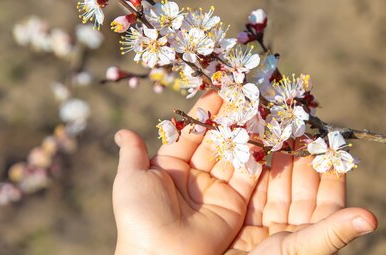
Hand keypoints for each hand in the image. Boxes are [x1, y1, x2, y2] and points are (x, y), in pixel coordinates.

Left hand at [112, 91, 261, 253]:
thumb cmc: (139, 216)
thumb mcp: (131, 179)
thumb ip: (132, 153)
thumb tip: (121, 132)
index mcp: (170, 168)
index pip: (191, 134)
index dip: (204, 113)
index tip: (218, 91)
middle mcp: (195, 178)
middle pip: (215, 141)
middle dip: (229, 118)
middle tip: (244, 93)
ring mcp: (216, 191)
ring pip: (233, 155)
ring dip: (245, 132)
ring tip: (257, 106)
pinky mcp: (234, 206)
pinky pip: (248, 178)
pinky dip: (256, 157)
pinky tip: (264, 134)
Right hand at [226, 142, 377, 253]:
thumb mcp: (305, 249)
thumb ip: (334, 230)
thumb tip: (372, 218)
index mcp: (316, 235)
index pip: (329, 196)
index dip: (330, 168)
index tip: (329, 140)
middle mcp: (296, 230)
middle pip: (302, 187)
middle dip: (301, 158)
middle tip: (299, 128)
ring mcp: (270, 227)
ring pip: (279, 187)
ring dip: (279, 161)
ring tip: (278, 133)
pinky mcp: (246, 225)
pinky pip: (255, 195)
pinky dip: (256, 174)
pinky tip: (256, 151)